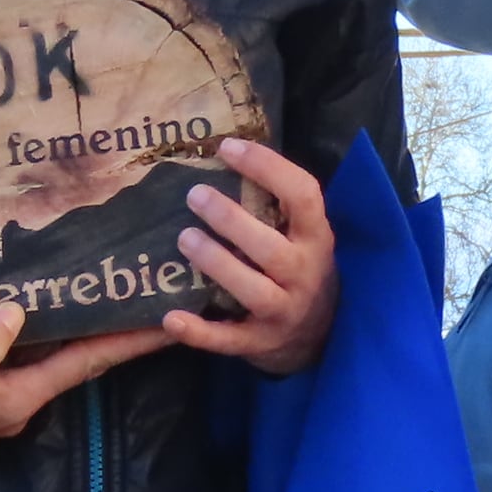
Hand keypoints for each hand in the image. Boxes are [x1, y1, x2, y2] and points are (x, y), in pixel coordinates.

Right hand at [0, 311, 172, 463]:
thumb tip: (16, 314)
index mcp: (18, 397)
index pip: (88, 363)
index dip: (130, 342)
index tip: (171, 323)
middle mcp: (19, 401)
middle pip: (81, 360)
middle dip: (116, 332)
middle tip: (149, 295)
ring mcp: (0, 397)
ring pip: (55, 357)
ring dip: (85, 330)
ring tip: (114, 295)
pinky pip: (27, 356)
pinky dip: (49, 332)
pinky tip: (50, 308)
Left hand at [163, 135, 339, 376]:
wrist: (320, 336)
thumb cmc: (299, 269)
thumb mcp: (303, 236)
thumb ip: (277, 206)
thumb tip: (226, 151)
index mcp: (316, 238)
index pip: (303, 195)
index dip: (268, 167)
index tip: (228, 147)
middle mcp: (305, 274)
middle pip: (270, 247)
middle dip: (231, 219)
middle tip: (194, 195)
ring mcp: (284, 312)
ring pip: (251, 290)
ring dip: (216, 263)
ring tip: (184, 237)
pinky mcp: (260, 343)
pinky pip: (228, 340)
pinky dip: (199, 331)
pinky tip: (171, 317)